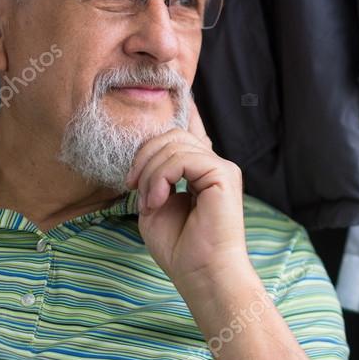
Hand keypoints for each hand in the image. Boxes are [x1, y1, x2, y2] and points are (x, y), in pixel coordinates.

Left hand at [125, 101, 249, 290]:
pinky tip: (159, 199)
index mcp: (201, 169)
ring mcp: (222, 167)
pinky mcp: (224, 174)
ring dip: (149, 171)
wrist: (202, 273)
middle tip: (134, 188)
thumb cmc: (179, 247)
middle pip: (169, 134)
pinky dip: (161, 177)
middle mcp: (214, 163)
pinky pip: (183, 158)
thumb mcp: (156, 202)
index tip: (175, 86)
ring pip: (173, 143)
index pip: (191, 127)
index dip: (184, 105)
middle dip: (143, 156)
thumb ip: (155, 174)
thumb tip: (151, 154)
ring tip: (149, 200)